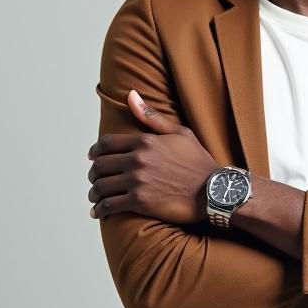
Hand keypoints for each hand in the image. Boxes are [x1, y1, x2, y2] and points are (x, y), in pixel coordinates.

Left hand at [87, 89, 216, 224]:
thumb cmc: (199, 162)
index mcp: (144, 141)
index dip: (95, 151)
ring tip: (95, 197)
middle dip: (94, 173)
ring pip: (101, 186)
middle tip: (95, 179)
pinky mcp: (140, 201)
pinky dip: (100, 209)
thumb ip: (152, 117)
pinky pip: (109, 205)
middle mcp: (137, 159)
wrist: (215, 190)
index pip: (106, 144)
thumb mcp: (179, 133)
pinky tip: (98, 212)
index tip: (93, 157)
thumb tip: (131, 96)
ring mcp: (137, 181)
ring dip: (94, 192)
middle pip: (100, 165)